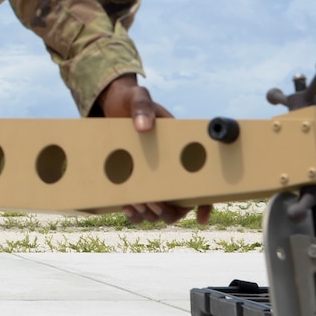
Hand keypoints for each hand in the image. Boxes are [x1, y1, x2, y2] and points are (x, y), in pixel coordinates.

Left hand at [94, 74, 210, 226]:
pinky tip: (126, 206)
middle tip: (152, 204)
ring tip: (135, 204)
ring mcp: (150, 175)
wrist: (110, 103)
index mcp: (180, 149)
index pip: (202, 180)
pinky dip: (133, 211)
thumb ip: (142, 108)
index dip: (205, 202)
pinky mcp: (131, 178)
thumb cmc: (131, 99)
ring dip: (149, 213)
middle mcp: (168, 166)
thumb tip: (144, 127)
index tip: (201, 217)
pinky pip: (138, 205)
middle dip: (169, 210)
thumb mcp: (138, 98)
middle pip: (180, 204)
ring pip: (158, 209)